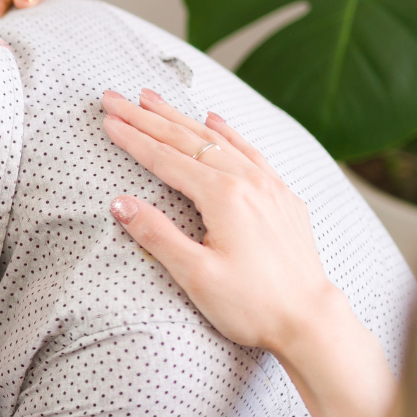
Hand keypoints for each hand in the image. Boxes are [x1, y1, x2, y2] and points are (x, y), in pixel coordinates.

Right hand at [100, 88, 341, 353]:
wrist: (309, 319)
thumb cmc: (252, 304)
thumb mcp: (195, 276)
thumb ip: (156, 235)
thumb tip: (120, 203)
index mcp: (223, 196)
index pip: (165, 159)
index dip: (132, 139)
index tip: (107, 120)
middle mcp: (247, 181)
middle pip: (187, 140)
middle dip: (147, 117)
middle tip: (115, 97)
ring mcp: (269, 186)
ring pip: (216, 140)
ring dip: (180, 117)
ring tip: (152, 98)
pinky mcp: (282, 197)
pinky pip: (249, 151)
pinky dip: (227, 132)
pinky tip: (215, 119)